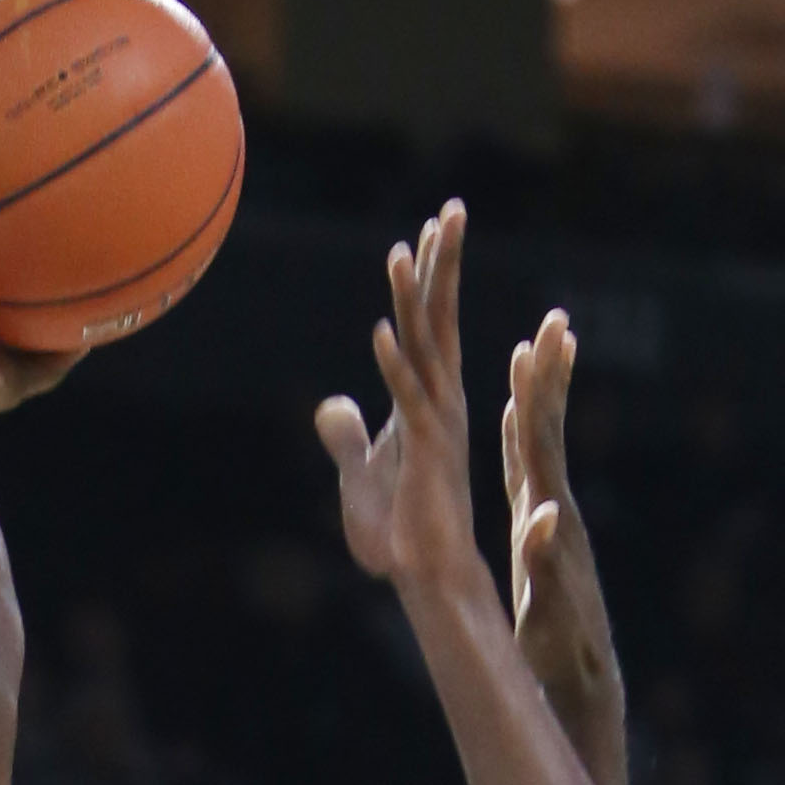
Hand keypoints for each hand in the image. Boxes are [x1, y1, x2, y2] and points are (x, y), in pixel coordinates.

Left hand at [315, 202, 486, 619]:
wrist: (425, 577)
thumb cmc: (401, 531)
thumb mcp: (359, 474)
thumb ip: (346, 436)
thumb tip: (331, 406)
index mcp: (432, 401)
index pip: (432, 325)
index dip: (431, 277)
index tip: (432, 230)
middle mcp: (441, 402)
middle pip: (439, 319)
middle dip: (444, 262)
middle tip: (454, 208)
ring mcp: (435, 424)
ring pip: (424, 348)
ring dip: (412, 299)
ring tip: (402, 250)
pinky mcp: (425, 453)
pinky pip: (408, 400)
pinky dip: (393, 366)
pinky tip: (379, 330)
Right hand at [501, 309, 618, 713]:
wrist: (581, 680)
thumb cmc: (560, 652)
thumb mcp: (548, 609)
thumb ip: (543, 563)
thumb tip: (546, 518)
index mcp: (550, 520)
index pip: (542, 447)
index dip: (536, 399)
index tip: (534, 349)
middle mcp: (554, 508)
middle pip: (549, 431)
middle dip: (550, 377)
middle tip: (555, 321)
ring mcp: (549, 516)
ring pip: (542, 443)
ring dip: (539, 394)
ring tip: (539, 343)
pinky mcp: (541, 530)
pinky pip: (527, 469)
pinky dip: (519, 433)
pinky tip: (513, 409)